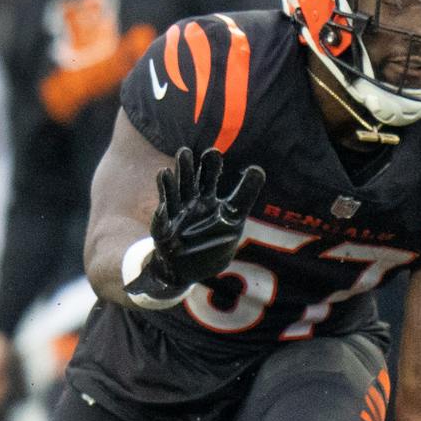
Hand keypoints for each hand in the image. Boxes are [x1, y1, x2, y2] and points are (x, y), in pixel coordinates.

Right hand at [128, 147, 265, 304]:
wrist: (191, 269)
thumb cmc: (213, 240)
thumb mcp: (234, 218)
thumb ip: (245, 194)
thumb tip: (258, 168)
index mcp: (207, 198)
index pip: (209, 178)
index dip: (210, 166)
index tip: (213, 152)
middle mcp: (190, 203)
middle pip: (188, 182)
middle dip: (187, 168)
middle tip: (185, 151)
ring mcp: (176, 216)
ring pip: (172, 196)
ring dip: (170, 183)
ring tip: (166, 171)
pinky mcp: (165, 232)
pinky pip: (162, 219)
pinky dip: (162, 210)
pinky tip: (161, 201)